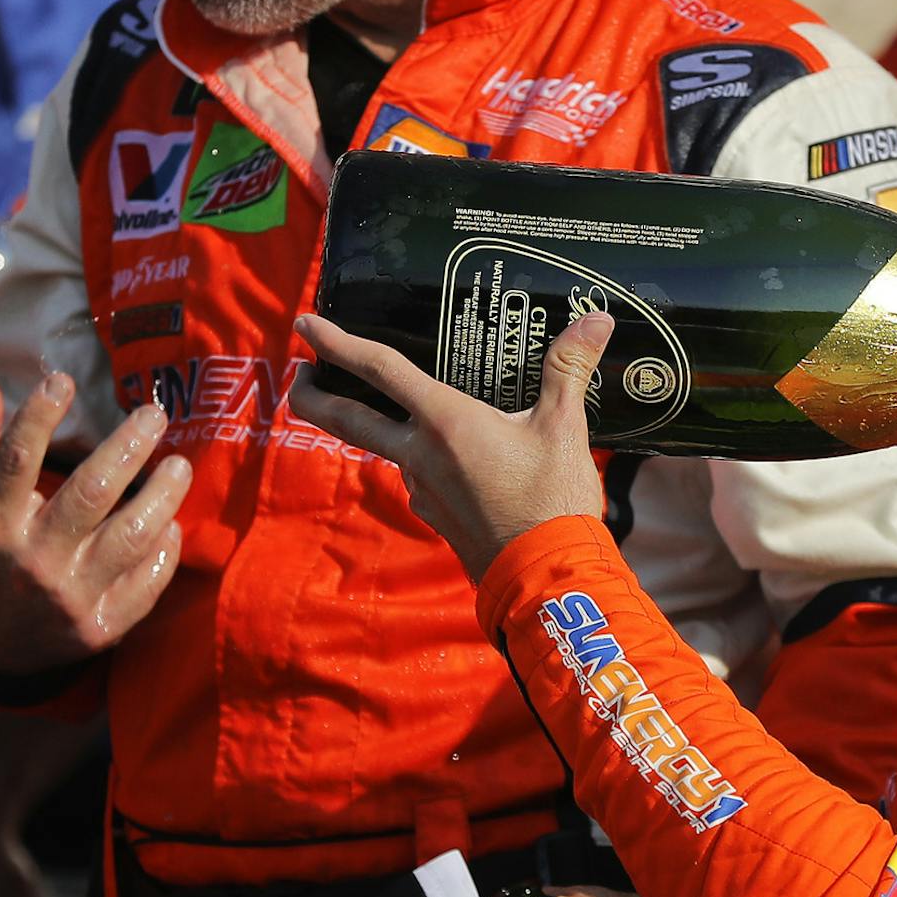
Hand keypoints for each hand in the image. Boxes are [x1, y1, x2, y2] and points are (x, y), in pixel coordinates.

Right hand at [0, 368, 190, 672]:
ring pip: (132, 535)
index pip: (15, 461)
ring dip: (165, 494)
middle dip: (128, 446)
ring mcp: (71, 595)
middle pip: (90, 493)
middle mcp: (32, 560)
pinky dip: (166, 548)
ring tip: (179, 464)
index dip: (38, 416)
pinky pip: (149, 581)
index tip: (62, 380)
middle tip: (154, 413)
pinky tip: (171, 522)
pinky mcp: (103, 625)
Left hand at [287, 311, 608, 582]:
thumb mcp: (565, 427)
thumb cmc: (552, 500)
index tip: (305, 323)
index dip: (337, 341)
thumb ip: (570, 368)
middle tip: (300, 373)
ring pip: (391, 449)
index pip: (378, 369)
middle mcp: (420, 454)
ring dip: (386, 429)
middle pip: (345, 419)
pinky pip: (420, 478)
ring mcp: (422, 490)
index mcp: (445, 422)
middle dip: (314, 394)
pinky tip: (454, 459)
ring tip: (413, 413)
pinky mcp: (435, 516)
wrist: (545, 577)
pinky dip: (425, 460)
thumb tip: (595, 319)